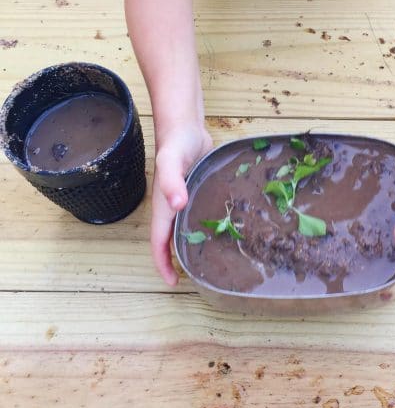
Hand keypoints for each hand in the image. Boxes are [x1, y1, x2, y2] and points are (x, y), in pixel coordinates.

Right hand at [151, 124, 212, 284]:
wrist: (185, 125)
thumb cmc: (175, 143)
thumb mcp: (170, 162)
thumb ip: (172, 182)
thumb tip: (176, 206)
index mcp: (163, 206)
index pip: (159, 243)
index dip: (163, 264)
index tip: (174, 282)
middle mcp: (173, 207)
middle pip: (171, 240)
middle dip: (178, 261)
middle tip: (198, 276)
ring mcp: (185, 199)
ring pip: (185, 229)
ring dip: (192, 245)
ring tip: (211, 260)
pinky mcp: (198, 191)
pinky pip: (198, 214)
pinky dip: (204, 226)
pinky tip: (223, 230)